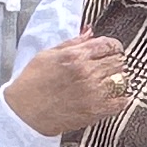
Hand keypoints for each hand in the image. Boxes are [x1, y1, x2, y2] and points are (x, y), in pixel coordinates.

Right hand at [4, 35, 132, 137]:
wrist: (24, 113)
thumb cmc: (32, 84)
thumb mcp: (47, 55)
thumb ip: (72, 43)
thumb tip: (89, 32)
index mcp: (75, 56)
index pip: (109, 45)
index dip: (113, 46)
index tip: (112, 50)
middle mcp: (87, 72)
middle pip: (118, 61)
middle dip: (115, 61)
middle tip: (109, 66)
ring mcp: (93, 92)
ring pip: (122, 79)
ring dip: (118, 79)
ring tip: (110, 81)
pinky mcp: (95, 111)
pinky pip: (121, 101)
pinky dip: (121, 97)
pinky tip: (114, 96)